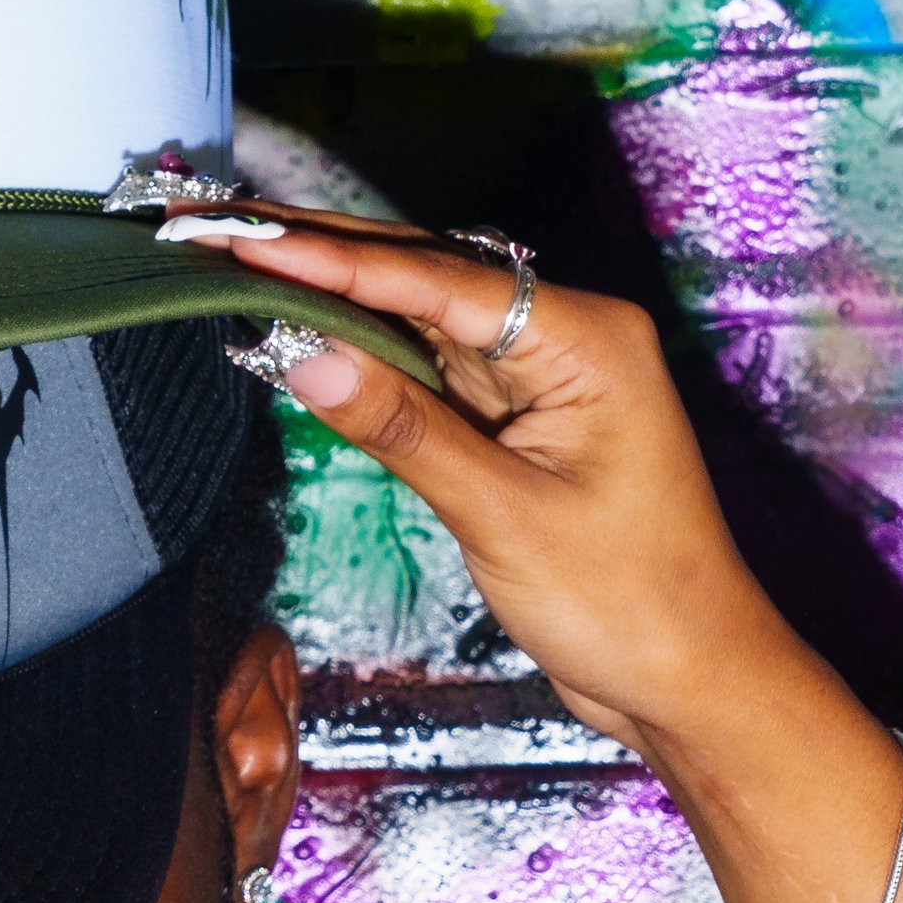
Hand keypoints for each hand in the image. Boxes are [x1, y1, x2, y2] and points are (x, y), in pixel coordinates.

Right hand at [157, 203, 816, 762]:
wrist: (689, 678)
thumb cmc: (628, 602)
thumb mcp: (502, 514)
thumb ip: (400, 428)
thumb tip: (302, 355)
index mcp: (585, 339)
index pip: (434, 277)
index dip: (328, 257)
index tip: (240, 236)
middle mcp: (564, 337)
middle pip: (421, 275)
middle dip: (315, 251)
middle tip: (212, 225)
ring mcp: (539, 377)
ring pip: (415, 315)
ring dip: (328, 292)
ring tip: (232, 257)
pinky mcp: (516, 419)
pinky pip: (427, 367)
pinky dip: (362, 351)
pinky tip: (296, 327)